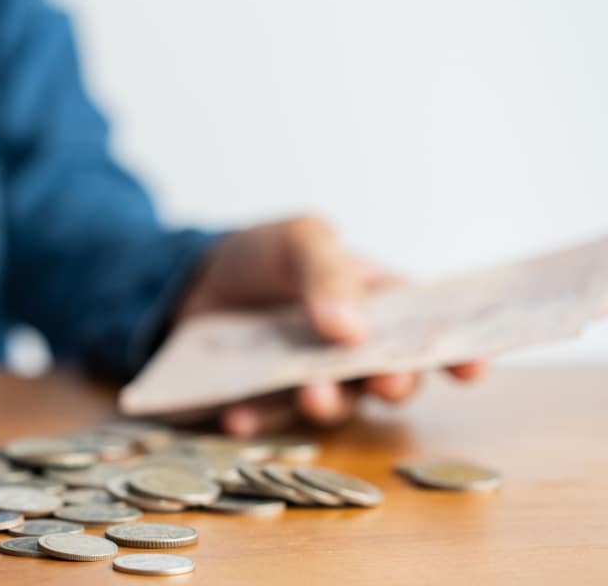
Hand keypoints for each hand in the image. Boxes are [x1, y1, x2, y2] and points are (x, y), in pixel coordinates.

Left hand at [180, 216, 486, 435]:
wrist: (187, 282)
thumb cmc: (259, 256)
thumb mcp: (296, 240)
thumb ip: (327, 271)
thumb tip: (353, 330)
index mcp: (376, 303)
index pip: (428, 328)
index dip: (458, 351)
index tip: (472, 369)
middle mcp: (351, 351)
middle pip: (391, 377)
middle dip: (394, 383)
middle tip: (385, 381)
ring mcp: (310, 381)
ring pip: (337, 406)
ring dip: (328, 404)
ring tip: (311, 393)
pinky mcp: (265, 403)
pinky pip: (267, 420)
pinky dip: (256, 419)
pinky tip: (238, 413)